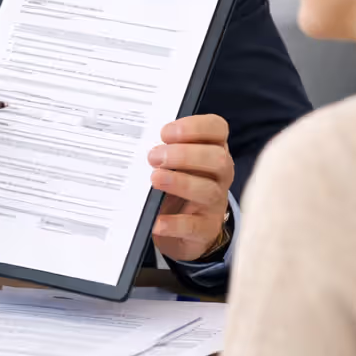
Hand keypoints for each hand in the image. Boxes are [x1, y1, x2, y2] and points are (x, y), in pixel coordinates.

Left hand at [148, 114, 233, 262]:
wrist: (180, 226)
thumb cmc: (176, 182)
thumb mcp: (173, 162)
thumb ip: (162, 149)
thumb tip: (136, 141)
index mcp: (212, 149)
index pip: (217, 129)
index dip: (195, 128)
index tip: (165, 133)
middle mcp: (220, 174)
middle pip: (217, 159)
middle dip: (185, 155)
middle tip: (154, 157)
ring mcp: (215, 202)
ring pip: (208, 190)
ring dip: (180, 183)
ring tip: (155, 179)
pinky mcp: (205, 228)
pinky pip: (194, 226)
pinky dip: (175, 224)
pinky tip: (158, 221)